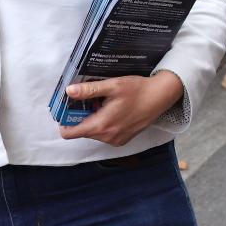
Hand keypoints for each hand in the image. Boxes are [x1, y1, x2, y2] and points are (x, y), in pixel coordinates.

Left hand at [59, 71, 183, 146]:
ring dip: (94, 120)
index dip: (64, 121)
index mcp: (100, 125)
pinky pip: (105, 134)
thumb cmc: (138, 90)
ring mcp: (115, 140)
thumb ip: (89, 90)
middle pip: (82, 131)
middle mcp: (106, 137)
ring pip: (94, 132)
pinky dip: (104, 124)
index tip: (67, 109)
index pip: (69, 133)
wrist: (160, 97)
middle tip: (89, 100)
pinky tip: (114, 111)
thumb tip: (69, 91)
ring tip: (104, 104)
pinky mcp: (122, 140)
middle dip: (81, 117)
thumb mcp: (113, 86)